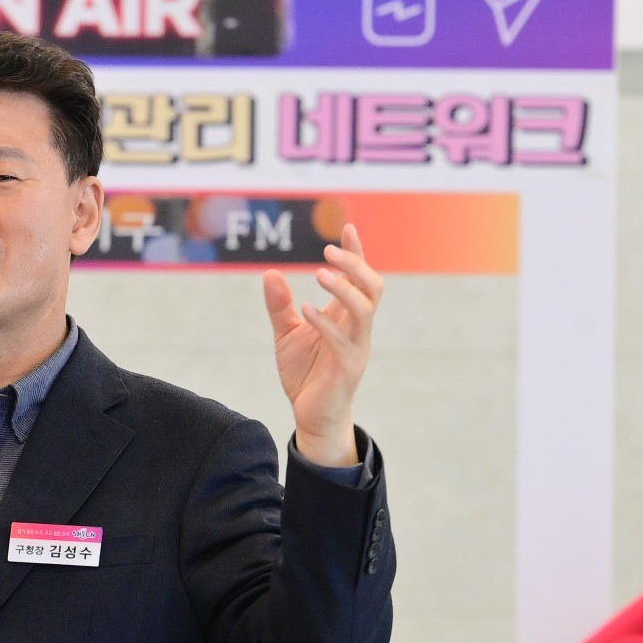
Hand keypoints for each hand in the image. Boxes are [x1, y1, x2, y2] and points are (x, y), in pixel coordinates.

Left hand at [261, 224, 382, 466]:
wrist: (311, 416)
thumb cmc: (305, 374)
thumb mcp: (286, 335)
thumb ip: (280, 306)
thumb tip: (270, 273)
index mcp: (346, 317)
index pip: (359, 278)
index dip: (356, 253)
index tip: (346, 227)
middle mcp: (357, 328)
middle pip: (372, 287)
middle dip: (355, 265)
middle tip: (328, 250)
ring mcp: (356, 348)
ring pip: (365, 310)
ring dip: (345, 289)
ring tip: (320, 273)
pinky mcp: (347, 369)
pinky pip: (342, 342)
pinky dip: (325, 323)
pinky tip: (306, 308)